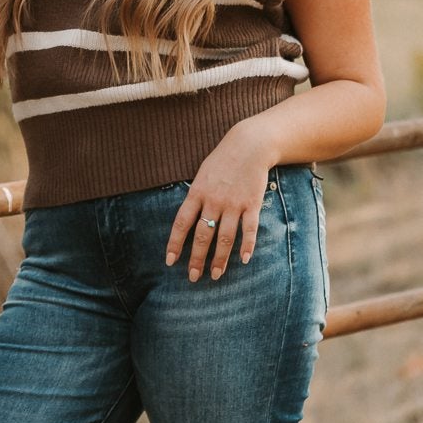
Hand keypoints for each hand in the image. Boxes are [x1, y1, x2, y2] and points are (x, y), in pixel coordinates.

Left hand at [165, 125, 273, 280]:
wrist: (249, 145)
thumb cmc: (222, 161)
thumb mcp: (201, 175)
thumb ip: (195, 197)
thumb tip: (187, 221)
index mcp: (197, 192)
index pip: (182, 223)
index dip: (175, 243)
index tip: (170, 261)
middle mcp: (214, 200)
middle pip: (203, 235)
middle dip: (197, 259)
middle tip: (193, 277)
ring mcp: (234, 203)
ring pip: (225, 237)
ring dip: (220, 259)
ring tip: (215, 275)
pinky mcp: (252, 204)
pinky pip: (249, 229)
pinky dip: (247, 246)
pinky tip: (244, 260)